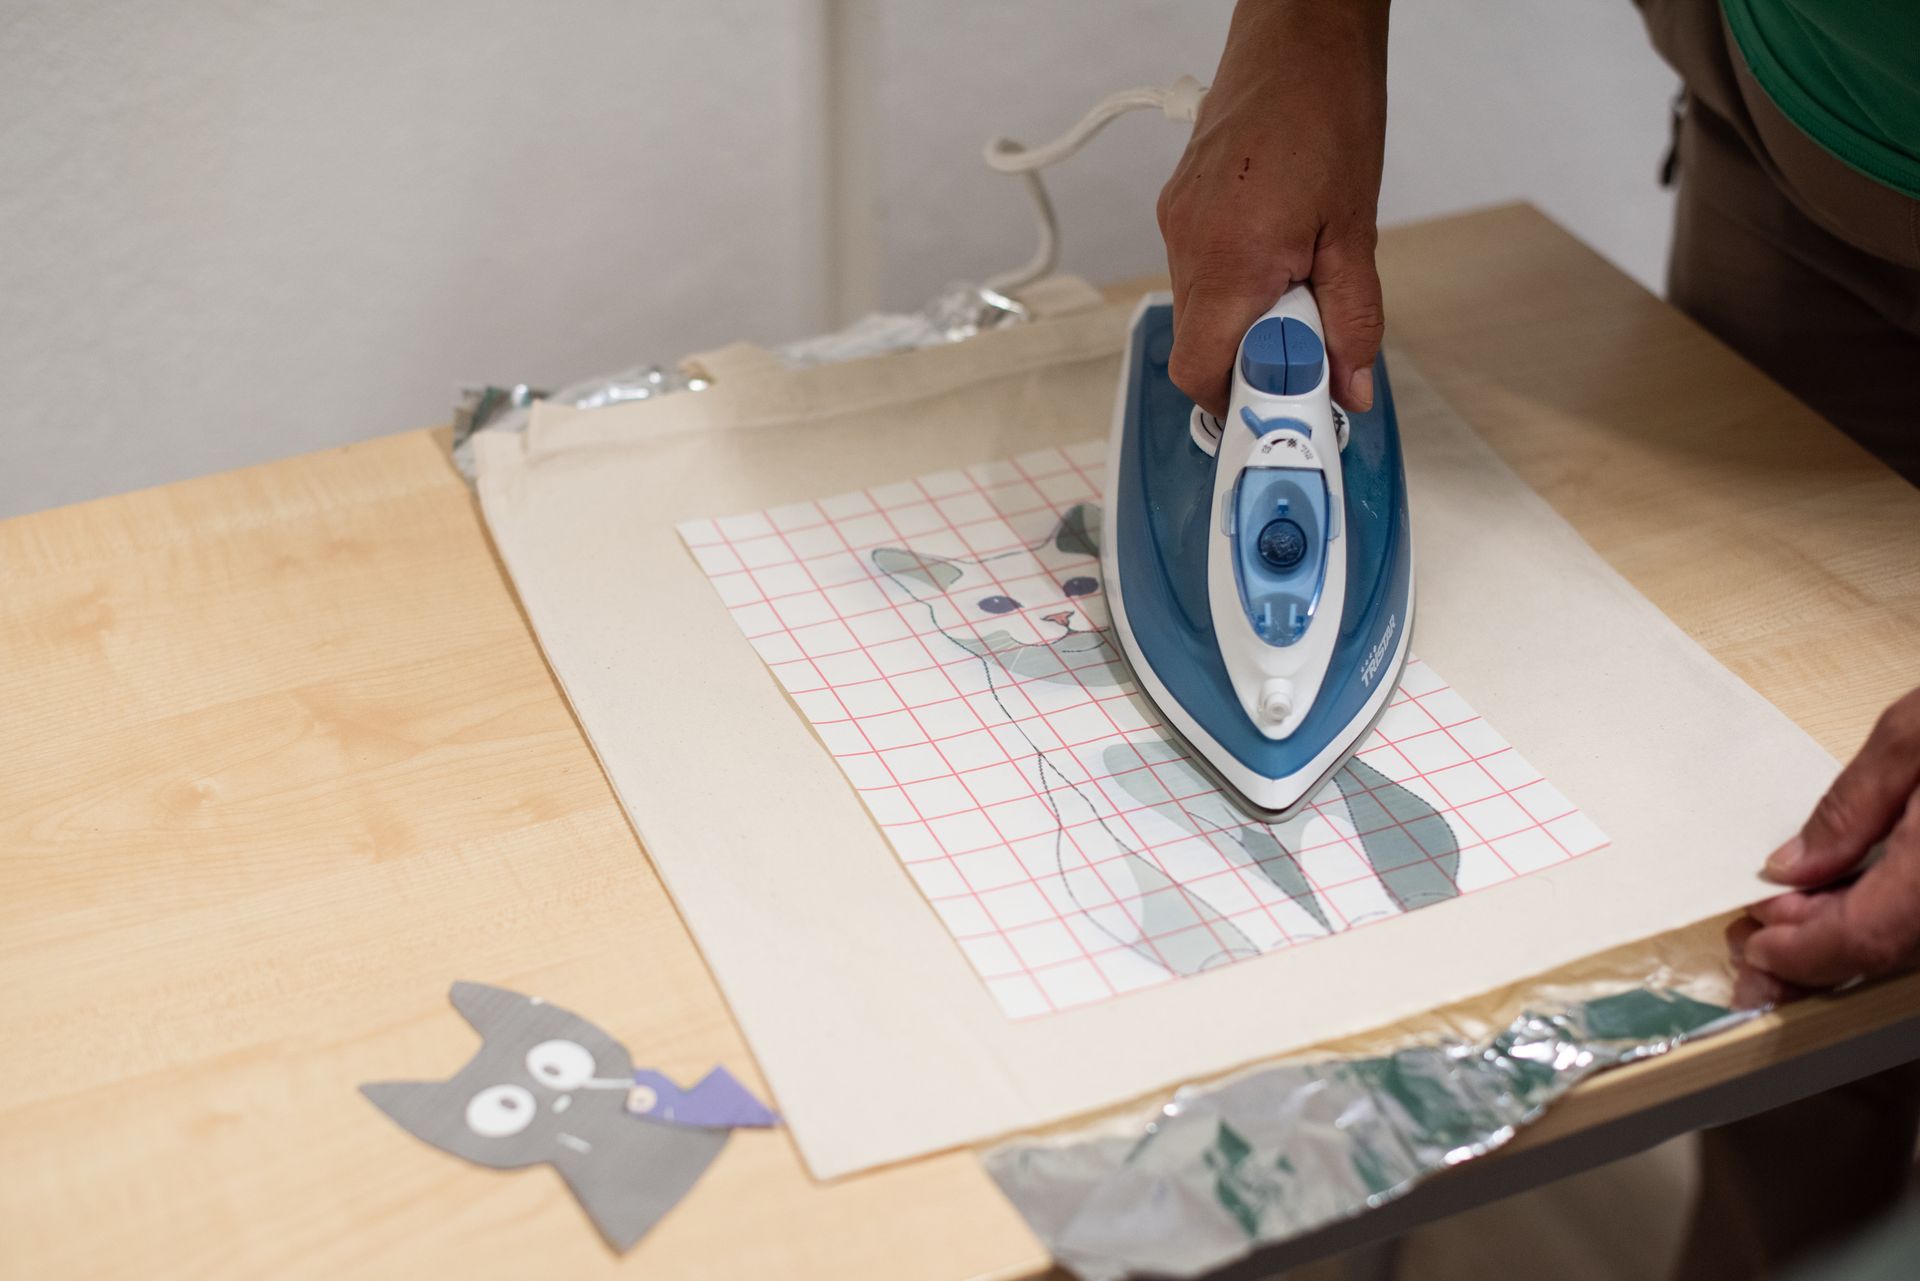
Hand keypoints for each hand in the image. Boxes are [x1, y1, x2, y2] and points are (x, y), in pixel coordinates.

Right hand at [1157, 0, 1390, 417]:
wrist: (1297, 31)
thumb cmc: (1326, 108)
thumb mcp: (1355, 229)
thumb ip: (1351, 318)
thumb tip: (1350, 386)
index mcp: (1229, 260)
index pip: (1201, 372)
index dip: (1238, 404)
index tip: (1287, 410)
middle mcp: (1188, 246)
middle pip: (1200, 348)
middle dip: (1253, 364)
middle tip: (1309, 352)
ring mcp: (1176, 224)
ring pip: (1201, 311)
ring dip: (1247, 322)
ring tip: (1300, 288)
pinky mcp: (1179, 206)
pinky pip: (1199, 272)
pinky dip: (1236, 285)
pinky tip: (1279, 257)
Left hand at [1729, 687, 1919, 1006]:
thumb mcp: (1919, 734)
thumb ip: (1853, 805)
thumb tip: (1793, 864)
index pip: (1866, 940)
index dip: (1802, 954)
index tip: (1756, 944)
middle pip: (1891, 952)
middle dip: (1816, 953)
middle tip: (1756, 941)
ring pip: (1914, 943)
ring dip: (1851, 940)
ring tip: (1791, 922)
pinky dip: (1889, 920)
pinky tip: (1851, 902)